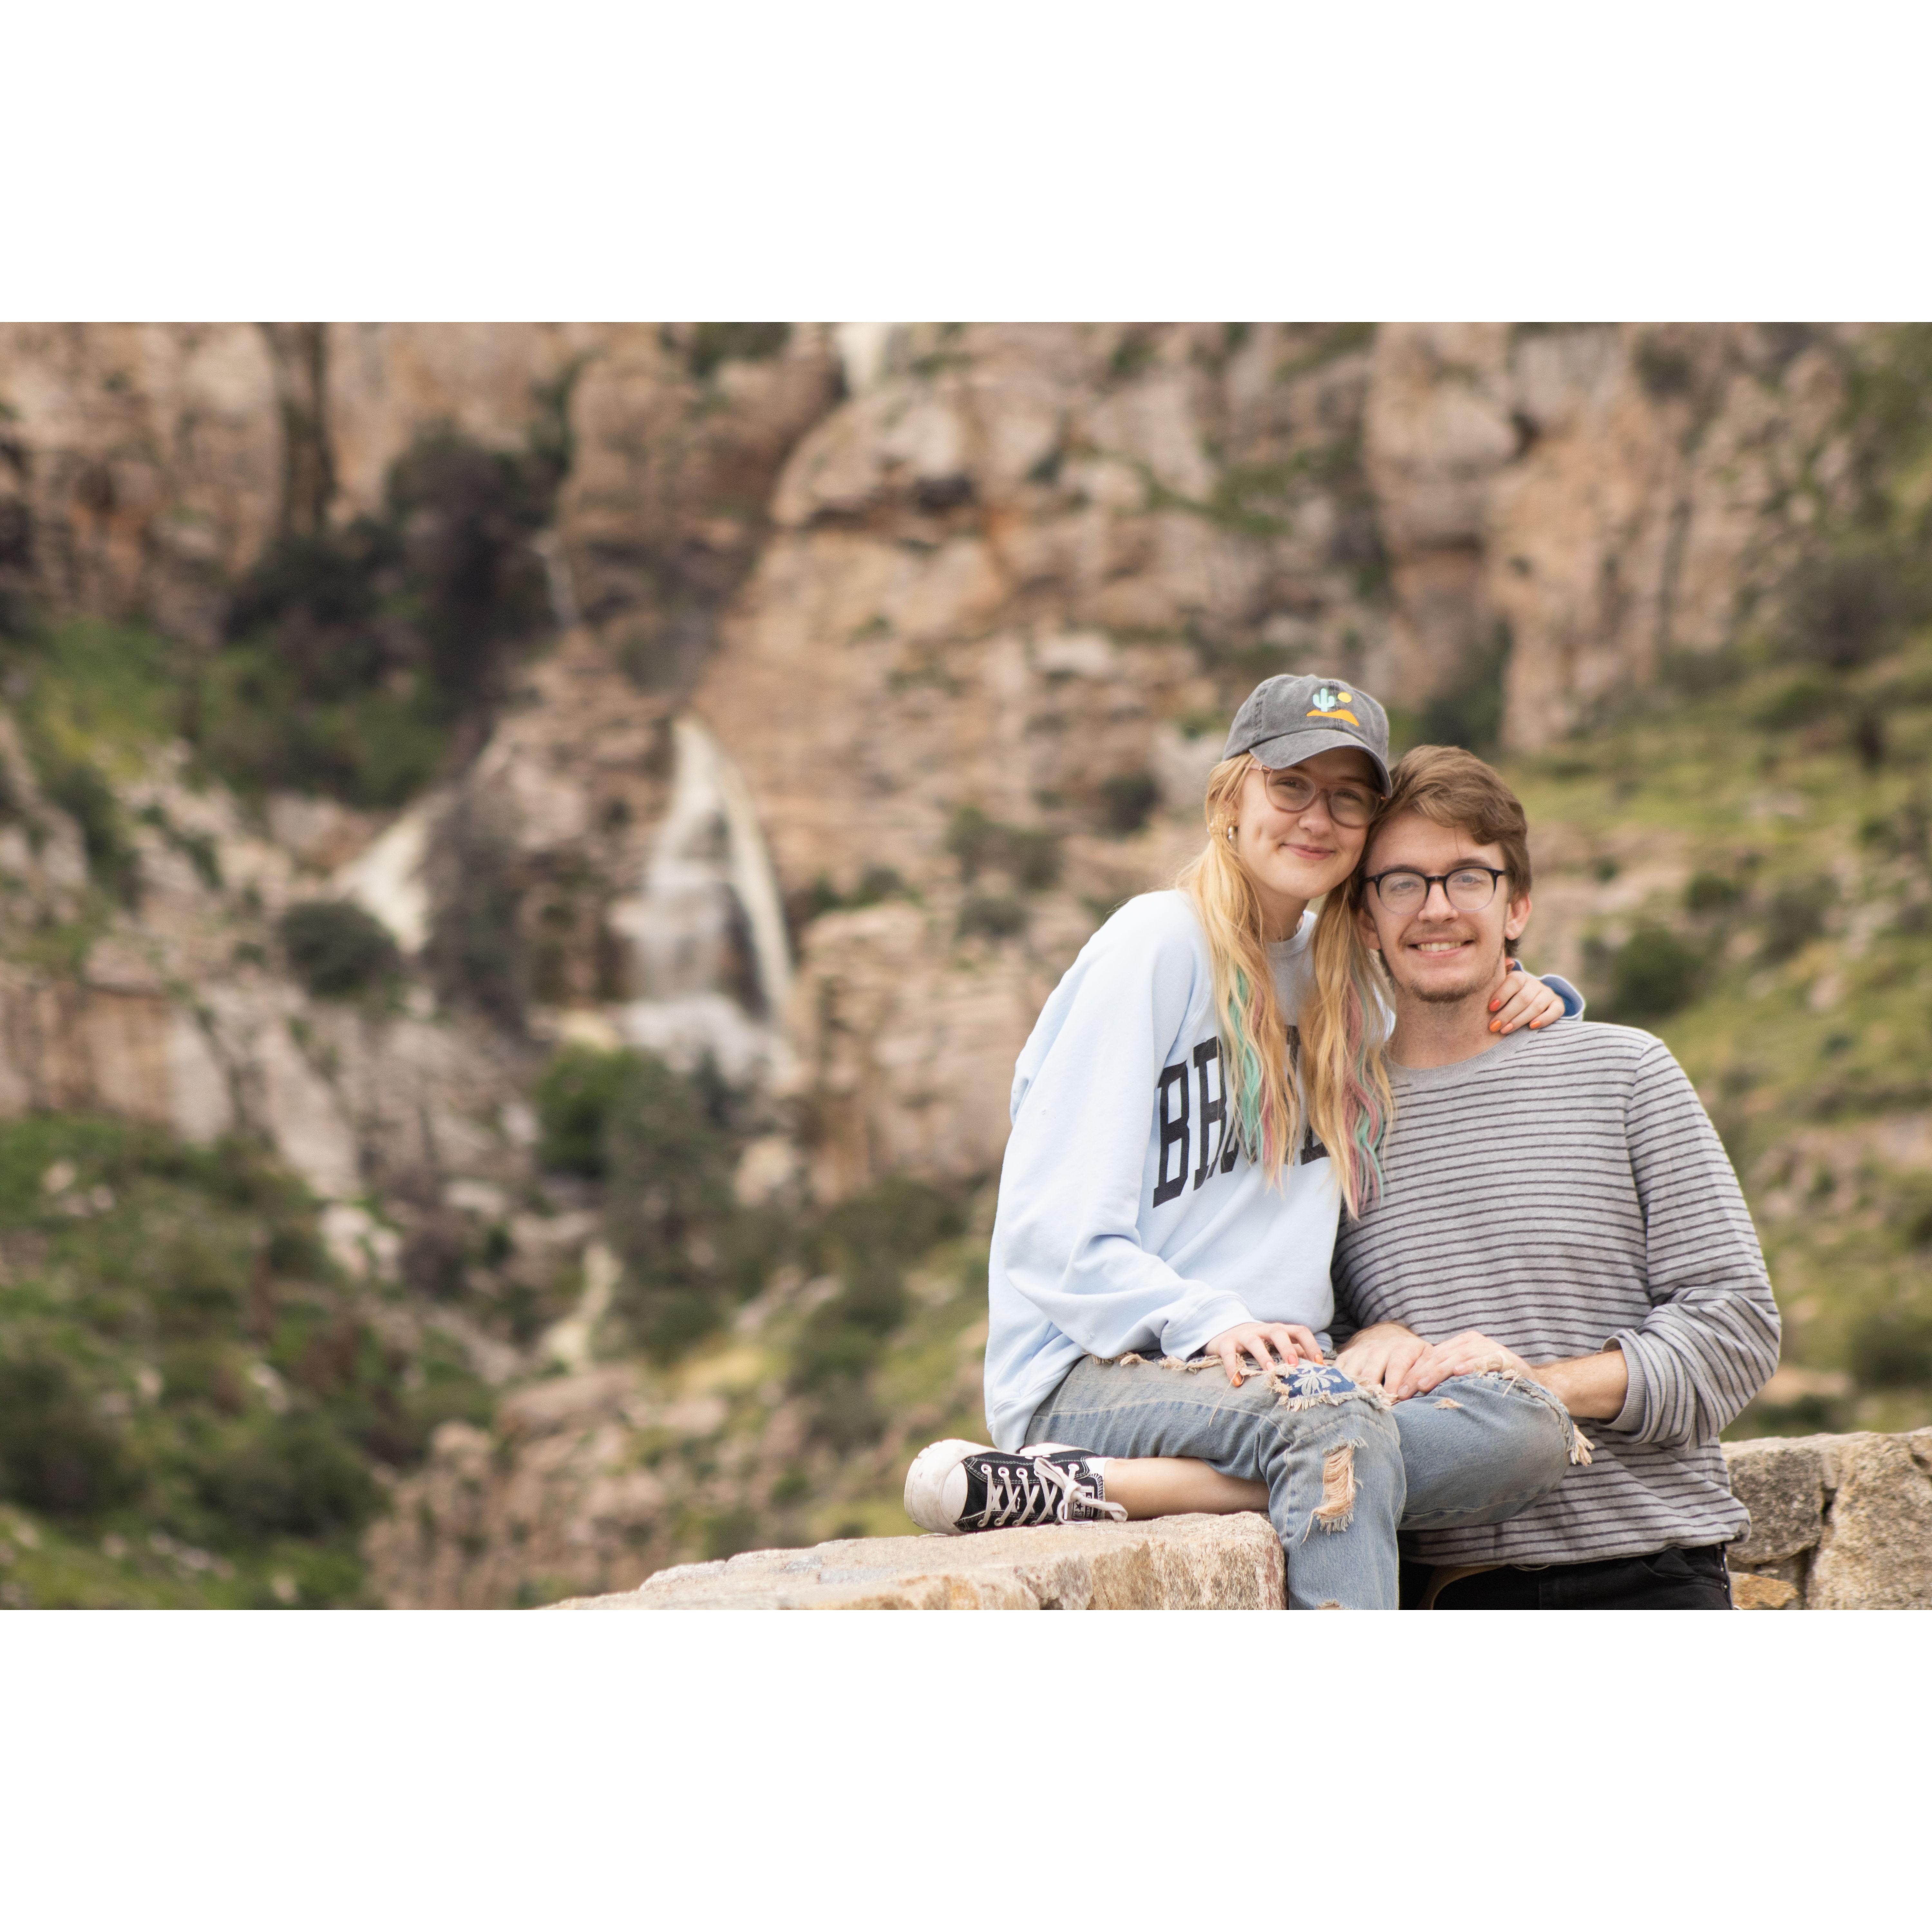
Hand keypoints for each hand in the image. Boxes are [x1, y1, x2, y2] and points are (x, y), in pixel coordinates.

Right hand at [1205, 1321, 1323, 1387]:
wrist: (1224, 1331)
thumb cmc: (1258, 1343)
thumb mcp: (1276, 1345)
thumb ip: (1294, 1353)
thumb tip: (1317, 1369)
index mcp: (1278, 1330)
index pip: (1299, 1331)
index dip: (1311, 1344)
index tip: (1318, 1363)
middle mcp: (1262, 1329)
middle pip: (1278, 1332)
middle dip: (1287, 1348)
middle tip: (1293, 1366)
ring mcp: (1243, 1335)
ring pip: (1254, 1341)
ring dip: (1263, 1356)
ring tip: (1269, 1372)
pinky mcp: (1226, 1343)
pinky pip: (1228, 1354)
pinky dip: (1232, 1367)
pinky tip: (1237, 1382)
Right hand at [1334, 1321, 1427, 1398]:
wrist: (1387, 1333)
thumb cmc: (1410, 1353)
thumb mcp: (1425, 1357)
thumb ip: (1425, 1373)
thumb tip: (1418, 1390)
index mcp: (1401, 1350)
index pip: (1396, 1368)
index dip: (1392, 1387)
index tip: (1392, 1404)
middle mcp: (1378, 1349)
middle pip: (1370, 1374)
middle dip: (1371, 1393)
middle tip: (1372, 1409)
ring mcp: (1360, 1352)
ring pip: (1352, 1373)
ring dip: (1353, 1390)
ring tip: (1355, 1407)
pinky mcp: (1346, 1355)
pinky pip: (1338, 1370)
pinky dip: (1336, 1383)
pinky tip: (1339, 1396)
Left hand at [1393, 1329, 1534, 1399]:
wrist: (1533, 1383)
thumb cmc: (1493, 1383)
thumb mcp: (1467, 1377)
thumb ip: (1446, 1379)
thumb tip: (1415, 1394)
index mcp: (1459, 1344)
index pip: (1430, 1356)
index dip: (1413, 1372)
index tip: (1398, 1390)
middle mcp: (1471, 1342)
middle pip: (1439, 1356)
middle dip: (1419, 1374)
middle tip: (1404, 1391)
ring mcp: (1487, 1347)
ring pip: (1456, 1357)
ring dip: (1439, 1371)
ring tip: (1423, 1383)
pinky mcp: (1503, 1356)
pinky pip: (1484, 1359)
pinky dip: (1470, 1365)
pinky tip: (1458, 1372)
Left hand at [1489, 963, 1566, 1034]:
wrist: (1532, 999)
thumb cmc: (1510, 996)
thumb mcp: (1502, 987)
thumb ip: (1500, 978)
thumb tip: (1508, 962)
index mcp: (1520, 977)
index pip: (1514, 981)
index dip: (1502, 994)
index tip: (1490, 1008)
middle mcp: (1535, 984)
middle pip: (1523, 998)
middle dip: (1507, 1014)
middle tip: (1494, 1026)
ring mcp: (1547, 994)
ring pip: (1536, 1006)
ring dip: (1520, 1020)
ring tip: (1506, 1030)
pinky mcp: (1558, 1004)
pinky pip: (1555, 1011)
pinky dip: (1544, 1019)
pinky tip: (1531, 1027)